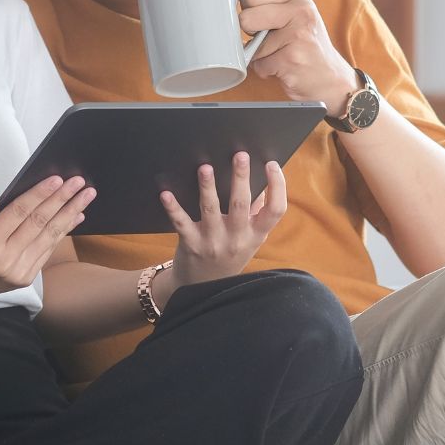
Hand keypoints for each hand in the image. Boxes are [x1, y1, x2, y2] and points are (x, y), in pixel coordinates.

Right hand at [0, 176, 95, 300]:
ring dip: (70, 214)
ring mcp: (18, 272)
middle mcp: (5, 260)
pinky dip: (63, 232)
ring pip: (49, 237)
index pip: (18, 213)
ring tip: (86, 196)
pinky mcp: (26, 278)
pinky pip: (48, 250)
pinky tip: (76, 216)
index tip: (57, 179)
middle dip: (62, 200)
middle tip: (79, 182)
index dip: (39, 195)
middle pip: (39, 224)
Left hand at [159, 152, 286, 294]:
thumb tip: (263, 181)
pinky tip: (166, 194)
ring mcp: (213, 242)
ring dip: (208, 187)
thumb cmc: (229, 254)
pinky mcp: (191, 244)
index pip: (275, 210)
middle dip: (241, 178)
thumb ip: (257, 213)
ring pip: (211, 210)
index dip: (278, 187)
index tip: (272, 165)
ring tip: (205, 167)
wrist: (203, 288)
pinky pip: (181, 223)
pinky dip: (173, 208)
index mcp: (256, 234)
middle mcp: (237, 239)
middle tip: (240, 155)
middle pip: (242, 204)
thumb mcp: (250, 239)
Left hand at [236, 0, 357, 116]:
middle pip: (246, 17)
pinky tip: (284, 66)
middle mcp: (300, 9)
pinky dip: (266, 70)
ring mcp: (298, 34)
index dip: (247, 9)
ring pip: (251, 45)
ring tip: (280, 52)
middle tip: (269, 37)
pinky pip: (259, 65)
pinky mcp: (292, 59)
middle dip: (250, 32)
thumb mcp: (289, 10)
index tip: (261, 18)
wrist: (330, 76)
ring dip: (259, 54)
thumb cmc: (303, 41)